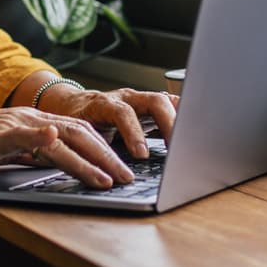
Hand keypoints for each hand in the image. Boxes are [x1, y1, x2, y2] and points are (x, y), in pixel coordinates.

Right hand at [0, 107, 137, 189]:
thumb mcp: (6, 150)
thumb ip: (29, 151)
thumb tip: (52, 160)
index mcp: (33, 122)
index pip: (80, 131)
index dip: (105, 148)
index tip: (124, 166)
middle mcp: (29, 119)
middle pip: (81, 133)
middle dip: (108, 157)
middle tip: (128, 177)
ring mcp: (15, 125)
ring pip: (62, 138)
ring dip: (89, 159)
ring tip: (109, 178)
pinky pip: (26, 134)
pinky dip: (44, 138)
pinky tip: (59, 142)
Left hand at [35, 82, 176, 159]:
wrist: (73, 105)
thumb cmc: (74, 121)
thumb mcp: (77, 135)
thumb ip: (89, 147)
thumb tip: (102, 168)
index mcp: (104, 103)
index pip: (123, 113)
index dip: (134, 133)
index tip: (141, 155)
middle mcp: (126, 97)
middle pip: (153, 101)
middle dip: (168, 124)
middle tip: (176, 149)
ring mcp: (140, 99)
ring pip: (166, 102)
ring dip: (180, 121)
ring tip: (190, 143)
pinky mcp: (150, 107)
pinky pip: (171, 107)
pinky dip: (183, 118)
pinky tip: (193, 132)